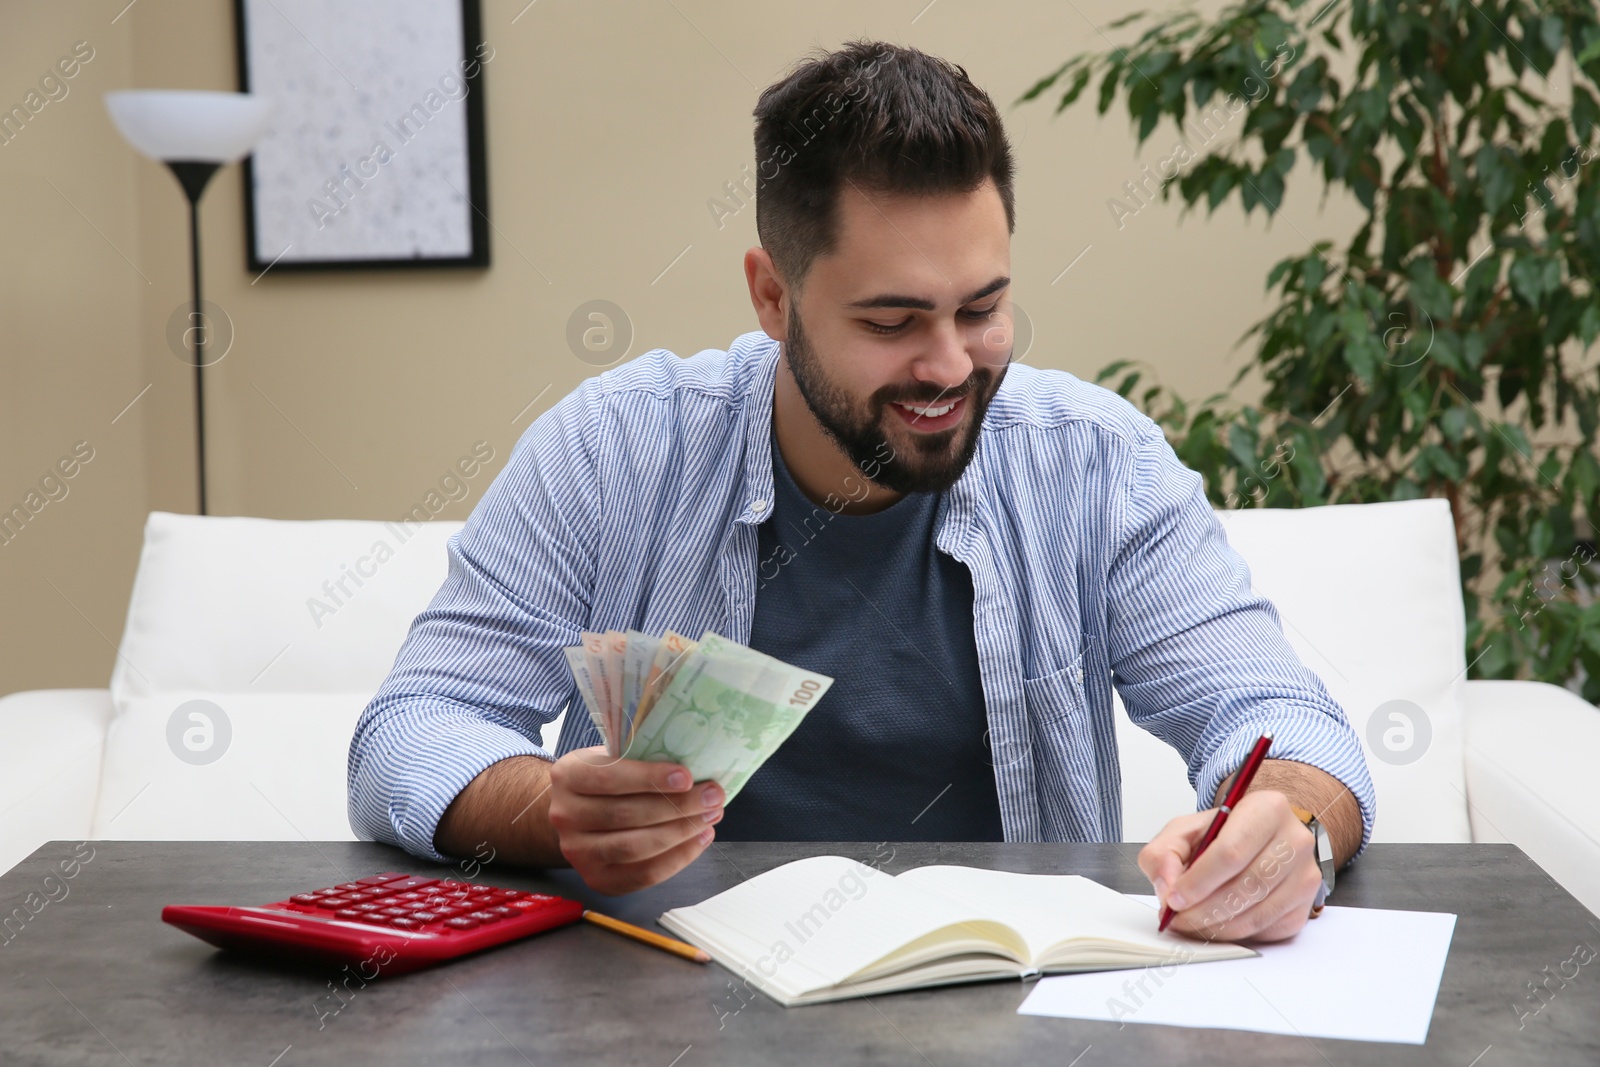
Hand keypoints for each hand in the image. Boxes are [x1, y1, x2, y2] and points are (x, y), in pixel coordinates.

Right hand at [546, 746, 723, 894]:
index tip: (687, 777)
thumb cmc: (606, 778)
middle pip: (626, 815)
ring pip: (635, 848)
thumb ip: (641, 757)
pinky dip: (677, 858)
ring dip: (681, 832)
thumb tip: (696, 762)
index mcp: (568, 776)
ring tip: (710, 817)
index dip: (649, 778)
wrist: (576, 813)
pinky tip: (700, 839)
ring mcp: (578, 852)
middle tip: (713, 796)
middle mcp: (566, 815)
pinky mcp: (597, 879)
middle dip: (677, 807)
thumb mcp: (613, 756)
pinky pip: (643, 875)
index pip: (609, 778)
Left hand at [1138, 789, 1321, 942]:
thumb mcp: (1184, 831)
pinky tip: (1216, 925)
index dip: (1198, 881)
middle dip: (1204, 910)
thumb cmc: (1222, 834)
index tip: (1174, 899)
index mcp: (1266, 809)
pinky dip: (1237, 934)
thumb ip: (1164, 853)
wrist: (1255, 839)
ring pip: (1257, 913)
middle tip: (1178, 918)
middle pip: (1246, 886)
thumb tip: (1168, 887)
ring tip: (1191, 924)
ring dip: (1217, 927)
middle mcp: (1294, 841)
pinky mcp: (1304, 906)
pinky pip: (1268, 930)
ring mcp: (1305, 875)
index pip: (1231, 852)